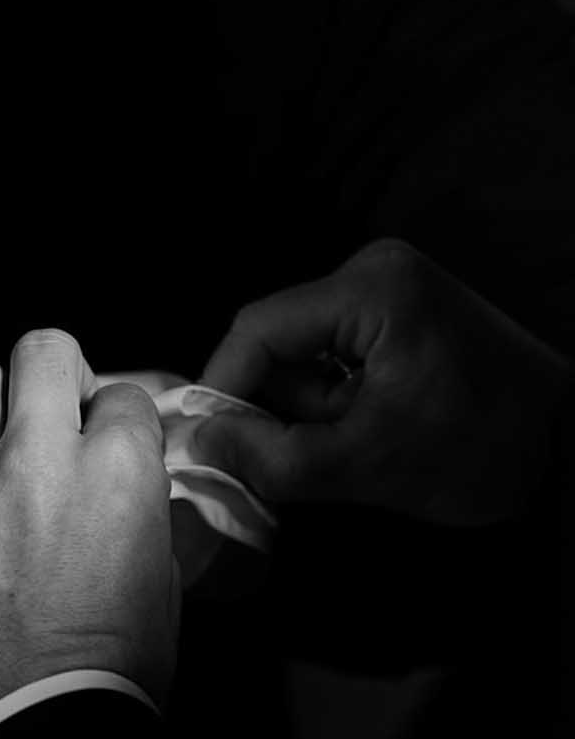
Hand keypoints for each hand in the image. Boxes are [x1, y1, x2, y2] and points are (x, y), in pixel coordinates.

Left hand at [0, 329, 179, 738]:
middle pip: (43, 351)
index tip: (101, 446)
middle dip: (51, 376)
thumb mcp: (168, 582)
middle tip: (45, 416)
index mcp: (121, 471)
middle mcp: (44, 460)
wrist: (43, 730)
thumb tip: (148, 494)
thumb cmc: (112, 671)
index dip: (112, 419)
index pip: (123, 394)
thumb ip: (154, 518)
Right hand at [191, 240, 570, 525]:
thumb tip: (201, 444)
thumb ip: (275, 458)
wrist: (566, 451)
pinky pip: (335, 364)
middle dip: (279, 410)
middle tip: (304, 464)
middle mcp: (376, 275)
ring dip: (312, 415)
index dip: (221, 389)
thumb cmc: (487, 448)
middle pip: (278, 344)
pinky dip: (337, 409)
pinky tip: (372, 435)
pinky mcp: (399, 321)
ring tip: (363, 448)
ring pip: (304, 361)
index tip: (205, 444)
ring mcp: (390, 294)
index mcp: (372, 289)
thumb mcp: (370, 463)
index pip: (259, 330)